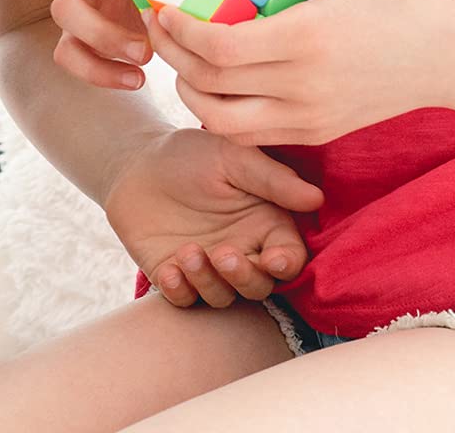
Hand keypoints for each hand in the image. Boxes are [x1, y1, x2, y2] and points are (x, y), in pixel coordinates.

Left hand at [103, 127, 323, 307]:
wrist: (137, 161)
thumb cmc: (192, 154)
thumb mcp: (233, 156)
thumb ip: (273, 179)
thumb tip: (316, 198)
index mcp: (264, 222)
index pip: (288, 256)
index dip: (286, 264)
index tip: (274, 258)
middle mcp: (241, 250)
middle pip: (258, 286)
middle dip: (244, 277)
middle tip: (222, 254)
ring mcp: (208, 267)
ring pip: (222, 297)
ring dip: (207, 282)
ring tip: (187, 252)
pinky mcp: (174, 276)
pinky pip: (183, 300)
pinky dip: (179, 291)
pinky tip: (170, 269)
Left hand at [146, 0, 454, 144]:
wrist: (451, 58)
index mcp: (307, 40)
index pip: (220, 49)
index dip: (181, 31)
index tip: (165, 5)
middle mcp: (303, 88)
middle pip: (210, 88)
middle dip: (173, 57)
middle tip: (159, 26)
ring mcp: (310, 118)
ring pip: (223, 123)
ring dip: (192, 92)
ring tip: (182, 58)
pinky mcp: (317, 134)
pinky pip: (251, 135)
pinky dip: (221, 114)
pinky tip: (215, 82)